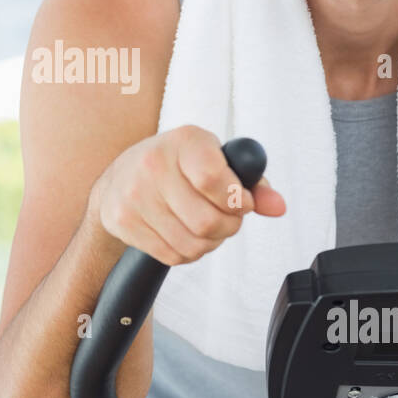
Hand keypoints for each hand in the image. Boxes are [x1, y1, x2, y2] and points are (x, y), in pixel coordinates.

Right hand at [92, 124, 286, 267]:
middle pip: (207, 221)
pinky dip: (188, 252)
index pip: (214, 179)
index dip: (237, 200)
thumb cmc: (176, 165)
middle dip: (228, 227)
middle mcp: (154, 165)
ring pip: (192, 244)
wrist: (119, 178)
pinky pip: (173, 255)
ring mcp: (136, 196)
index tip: (243, 203)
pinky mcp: (124, 222)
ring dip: (209, 243)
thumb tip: (277, 206)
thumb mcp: (212, 157)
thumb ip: (250, 180)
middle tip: (227, 218)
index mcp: (184, 141)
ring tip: (205, 227)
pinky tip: (184, 233)